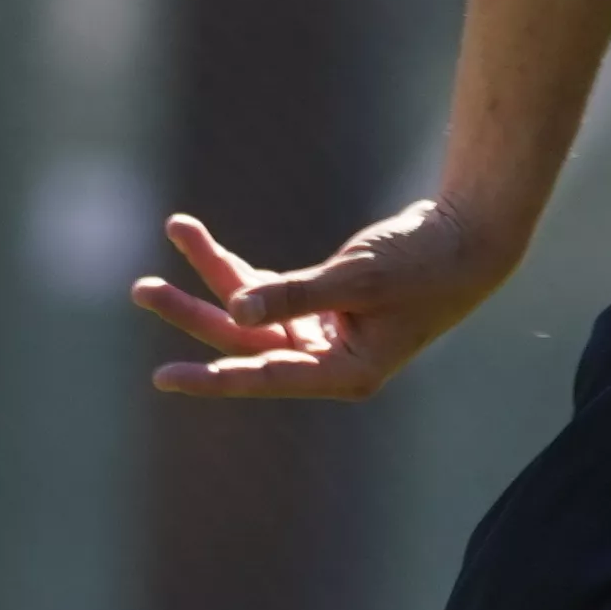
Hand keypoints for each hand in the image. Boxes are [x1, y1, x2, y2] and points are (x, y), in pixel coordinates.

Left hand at [143, 201, 511, 402]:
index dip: (213, 376)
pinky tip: (198, 241)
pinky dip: (237, 268)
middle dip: (194, 313)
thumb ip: (295, 293)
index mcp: (346, 372)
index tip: (164, 378)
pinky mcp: (325, 305)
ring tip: (175, 231)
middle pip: (246, 341)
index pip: (266, 377)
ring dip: (210, 277)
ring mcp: (325, 334)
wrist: (468, 239)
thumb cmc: (424, 263)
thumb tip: (235, 305)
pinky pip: (267, 289)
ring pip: (251, 311)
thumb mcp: (357, 277)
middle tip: (142, 289)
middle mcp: (330, 360)